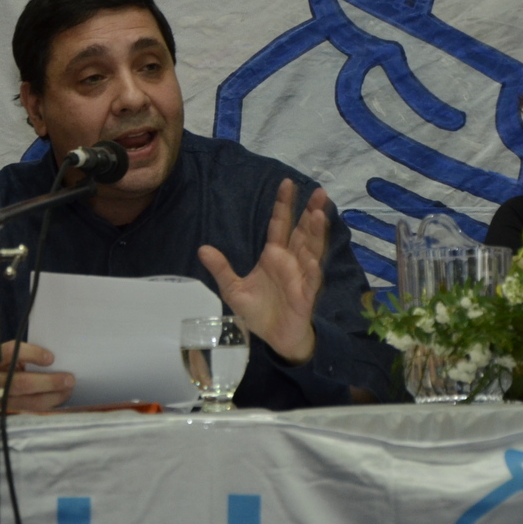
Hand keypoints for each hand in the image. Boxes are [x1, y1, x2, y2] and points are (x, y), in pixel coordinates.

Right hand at [0, 340, 74, 410]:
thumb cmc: (2, 366)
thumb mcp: (7, 356)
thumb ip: (25, 355)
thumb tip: (55, 359)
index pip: (10, 352)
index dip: (32, 354)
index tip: (51, 358)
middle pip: (21, 383)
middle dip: (48, 382)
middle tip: (69, 379)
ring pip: (27, 402)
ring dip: (52, 397)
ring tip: (68, 390)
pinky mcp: (3, 413)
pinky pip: (28, 412)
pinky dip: (46, 406)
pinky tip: (58, 399)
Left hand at [198, 179, 327, 364]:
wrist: (274, 339)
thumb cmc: (259, 312)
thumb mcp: (234, 290)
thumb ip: (222, 269)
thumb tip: (202, 248)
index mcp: (274, 255)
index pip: (280, 225)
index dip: (283, 205)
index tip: (287, 184)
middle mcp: (291, 261)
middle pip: (302, 232)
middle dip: (311, 212)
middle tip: (320, 191)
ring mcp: (301, 277)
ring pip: (311, 251)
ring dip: (316, 234)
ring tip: (319, 215)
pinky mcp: (305, 295)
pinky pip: (310, 280)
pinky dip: (312, 269)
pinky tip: (312, 258)